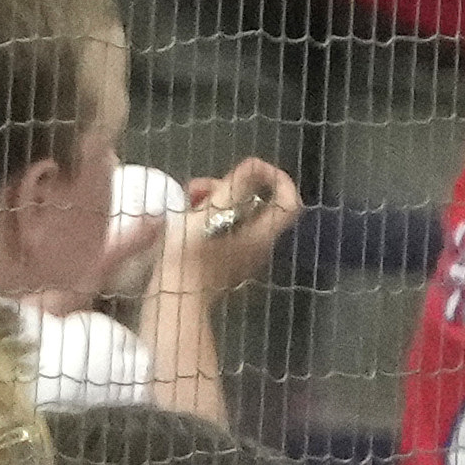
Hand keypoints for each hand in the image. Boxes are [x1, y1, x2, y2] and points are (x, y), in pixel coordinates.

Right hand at [165, 160, 302, 301]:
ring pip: (239, 217)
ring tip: (187, 201)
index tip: (251, 168)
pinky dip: (211, 219)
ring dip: (215, 201)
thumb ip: (235, 185)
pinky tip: (186, 220)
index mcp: (261, 234)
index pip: (290, 201)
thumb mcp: (210, 212)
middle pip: (258, 205)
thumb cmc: (190, 256)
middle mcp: (260, 247)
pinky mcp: (226, 265)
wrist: (175, 300)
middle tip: (199, 188)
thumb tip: (255, 165)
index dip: (277, 178)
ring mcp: (244, 258)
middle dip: (230, 187)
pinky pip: (228, 232)